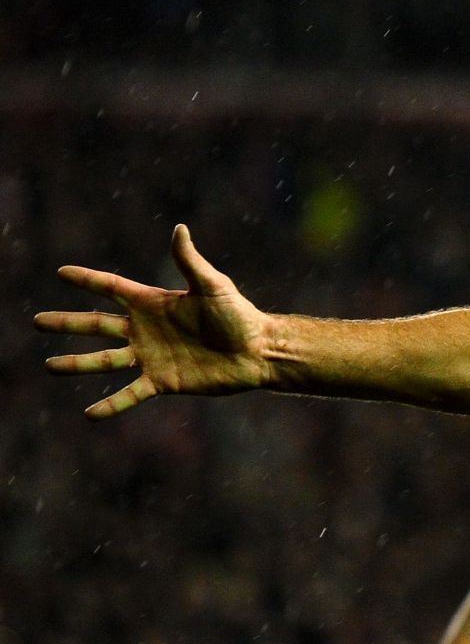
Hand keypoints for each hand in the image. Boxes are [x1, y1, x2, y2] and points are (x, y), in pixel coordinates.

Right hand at [36, 224, 271, 418]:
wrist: (258, 351)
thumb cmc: (239, 315)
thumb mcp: (213, 285)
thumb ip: (190, 261)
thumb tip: (179, 228)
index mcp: (153, 302)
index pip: (111, 287)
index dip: (87, 279)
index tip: (61, 272)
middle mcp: (146, 329)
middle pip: (97, 324)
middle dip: (67, 323)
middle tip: (37, 321)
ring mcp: (151, 356)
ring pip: (105, 360)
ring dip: (76, 364)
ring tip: (49, 366)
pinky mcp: (163, 381)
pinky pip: (131, 394)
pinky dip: (111, 404)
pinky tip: (89, 414)